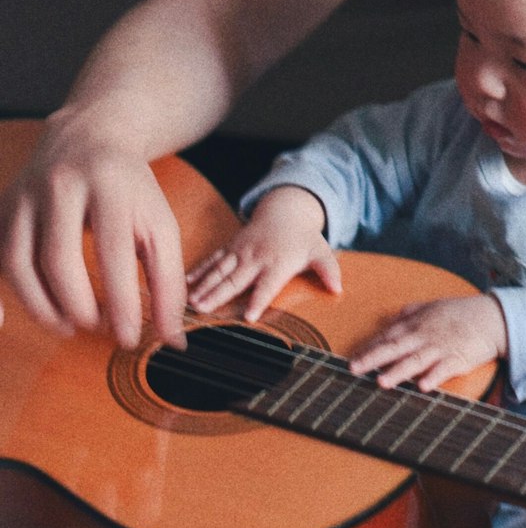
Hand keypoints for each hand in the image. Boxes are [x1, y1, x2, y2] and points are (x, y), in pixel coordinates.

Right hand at [0, 116, 186, 348]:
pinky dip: (16, 293)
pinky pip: (1, 258)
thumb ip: (169, 281)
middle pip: (59, 260)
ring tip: (71, 325)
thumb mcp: (160, 224)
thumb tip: (173, 338)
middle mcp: (62, 185)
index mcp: (110, 186)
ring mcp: (26, 194)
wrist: (90, 136)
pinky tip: (45, 308)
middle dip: (78, 307)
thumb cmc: (130, 189)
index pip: (113, 252)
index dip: (121, 303)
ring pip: (19, 262)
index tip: (128, 338)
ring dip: (43, 307)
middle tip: (98, 327)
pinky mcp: (4, 207)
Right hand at [186, 186, 340, 320]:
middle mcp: (256, 258)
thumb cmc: (303, 238)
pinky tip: (184, 283)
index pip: (267, 285)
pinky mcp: (230, 248)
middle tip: (203, 309)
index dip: (259, 300)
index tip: (248, 317)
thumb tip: (338, 288)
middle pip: (236, 279)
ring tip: (190, 301)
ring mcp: (240, 252)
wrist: (285, 210)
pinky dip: (198, 271)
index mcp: (277, 263)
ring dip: (204, 285)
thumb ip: (328, 270)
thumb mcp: (321, 251)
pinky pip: (213, 260)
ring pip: (220, 270)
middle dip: (218, 294)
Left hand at [350, 294, 507, 390]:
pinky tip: (423, 387)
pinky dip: (434, 377)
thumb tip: (391, 319)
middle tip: (354, 369)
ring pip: (416, 361)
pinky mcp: (458, 359)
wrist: (492, 318)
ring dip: (398, 371)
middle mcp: (425, 335)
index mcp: (416, 323)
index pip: (387, 336)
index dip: (368, 348)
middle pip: (395, 348)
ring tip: (382, 382)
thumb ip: (409, 313)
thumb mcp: (432, 307)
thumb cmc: (460, 313)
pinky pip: (444, 369)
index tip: (351, 359)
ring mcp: (441, 348)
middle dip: (373, 359)